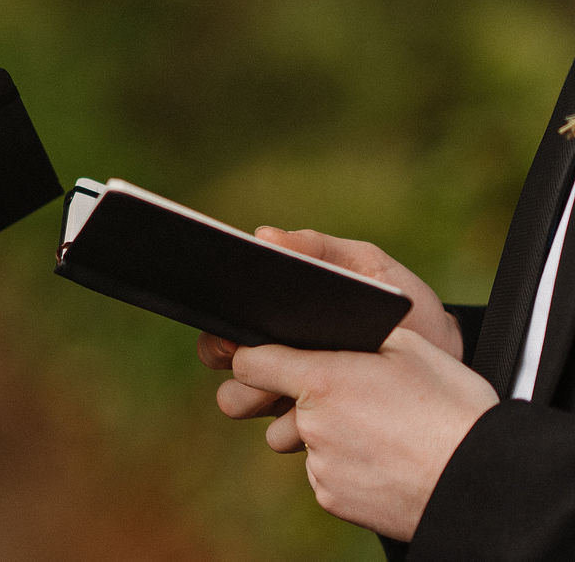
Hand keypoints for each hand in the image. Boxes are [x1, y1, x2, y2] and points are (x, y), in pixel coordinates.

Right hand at [197, 227, 463, 420]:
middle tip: (248, 354)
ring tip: (279, 388)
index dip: (221, 326)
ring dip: (251, 395)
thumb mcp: (367, 267)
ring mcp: (293, 396)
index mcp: (282, 320)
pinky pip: (279, 434)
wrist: (449, 364)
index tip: (231, 328)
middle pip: (225, 362)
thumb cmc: (406, 309)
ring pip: (241, 401)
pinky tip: (306, 415)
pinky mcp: (314, 430)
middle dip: (229, 359)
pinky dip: (287, 425)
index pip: (229, 323)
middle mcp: (279, 358)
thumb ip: (319, 248)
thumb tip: (264, 235)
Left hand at [224, 329, 497, 540]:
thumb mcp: (409, 347)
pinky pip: (325, 473)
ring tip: (379, 432)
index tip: (271, 360)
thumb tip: (323, 329)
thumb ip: (352, 336)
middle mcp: (311, 425)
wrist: (482, 481)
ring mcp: (319, 466)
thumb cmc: (452, 407)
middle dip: (301, 402)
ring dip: (327, 436)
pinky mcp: (331, 498)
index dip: (259, 358)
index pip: (251, 363)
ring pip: (305, 443)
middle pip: (279, 407)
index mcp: (322, 380)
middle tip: (351, 399)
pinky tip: (385, 460)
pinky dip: (347, 467)